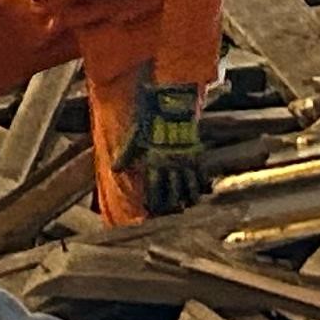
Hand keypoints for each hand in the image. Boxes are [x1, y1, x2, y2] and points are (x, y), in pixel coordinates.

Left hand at [129, 78, 207, 216]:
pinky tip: (204, 191)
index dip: (153, 204)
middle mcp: (171, 166)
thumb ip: (125, 156)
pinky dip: (203, 185)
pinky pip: (202, 175)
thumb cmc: (150, 124)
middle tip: (171, 211)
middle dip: (172, 206)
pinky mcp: (196, 155)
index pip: (154, 192)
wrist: (171, 108)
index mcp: (155, 164)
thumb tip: (114, 170)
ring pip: (191, 188)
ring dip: (190, 198)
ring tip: (188, 204)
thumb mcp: (135, 139)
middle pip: (174, 194)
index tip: (151, 210)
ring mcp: (185, 162)